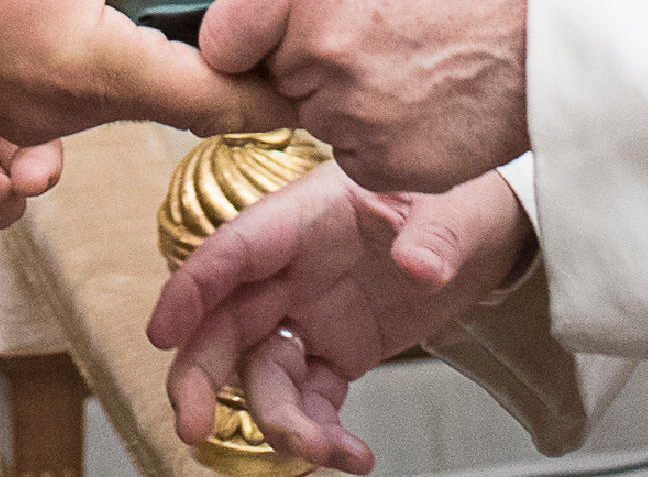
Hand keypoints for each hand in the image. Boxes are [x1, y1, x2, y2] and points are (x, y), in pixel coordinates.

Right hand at [0, 0, 294, 142]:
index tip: (313, 59)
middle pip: (178, 106)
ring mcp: (25, 130)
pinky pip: (75, 110)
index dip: (278, 86)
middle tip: (248, 6)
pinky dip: (100, 76)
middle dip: (221, 63)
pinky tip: (93, 25)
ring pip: (126, 108)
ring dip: (155, 66)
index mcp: (87, 64)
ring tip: (162, 4)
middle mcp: (61, 116)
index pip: (216, 99)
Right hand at [145, 164, 533, 476]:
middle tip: (193, 428)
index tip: (161, 334)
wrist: (486, 234)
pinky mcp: (335, 351)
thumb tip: (420, 267)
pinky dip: (322, 434)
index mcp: (306, 216)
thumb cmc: (457, 196)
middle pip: (227, 321)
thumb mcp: (452, 206)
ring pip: (264, 372)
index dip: (191, 289)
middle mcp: (293, 268)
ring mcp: (309, 312)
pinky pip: (310, 399)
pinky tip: (352, 455)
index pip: (235, 249)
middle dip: (202, 376)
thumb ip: (432, 237)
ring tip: (325, 450)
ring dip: (279, 420)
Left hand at [198, 0, 541, 189]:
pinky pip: (357, 158)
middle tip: (380, 33)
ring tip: (419, 61)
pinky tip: (433, 100)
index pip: (220, 37)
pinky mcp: (389, 165)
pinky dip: (385, 138)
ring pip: (318, 118)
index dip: (248, 34)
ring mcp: (354, 116)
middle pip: (274, 77)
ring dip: (350, 101)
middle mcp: (321, 52)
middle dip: (309, 61)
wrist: (572, 19)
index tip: (276, 32)